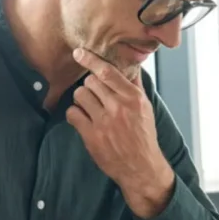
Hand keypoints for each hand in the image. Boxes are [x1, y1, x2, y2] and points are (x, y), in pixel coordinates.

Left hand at [67, 48, 174, 218]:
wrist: (141, 167)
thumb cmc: (143, 136)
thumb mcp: (146, 108)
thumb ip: (135, 86)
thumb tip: (131, 65)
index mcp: (133, 98)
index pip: (108, 72)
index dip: (91, 60)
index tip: (79, 52)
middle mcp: (118, 108)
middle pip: (91, 82)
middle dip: (90, 85)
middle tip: (95, 95)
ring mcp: (104, 122)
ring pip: (80, 95)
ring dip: (82, 99)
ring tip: (90, 107)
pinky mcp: (92, 136)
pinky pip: (73, 114)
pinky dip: (75, 114)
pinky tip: (83, 119)